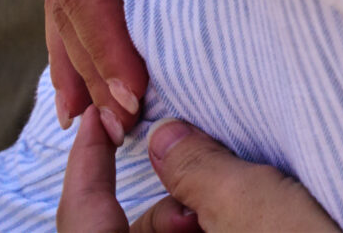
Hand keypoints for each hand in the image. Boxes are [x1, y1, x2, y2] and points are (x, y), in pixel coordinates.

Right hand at [47, 0, 155, 136]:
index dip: (106, 45)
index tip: (134, 91)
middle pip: (72, 9)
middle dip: (93, 71)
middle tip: (122, 123)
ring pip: (65, 13)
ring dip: (74, 69)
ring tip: (82, 121)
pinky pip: (75, 8)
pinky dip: (75, 48)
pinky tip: (76, 90)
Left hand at [57, 115, 336, 232]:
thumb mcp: (250, 200)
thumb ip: (196, 167)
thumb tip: (165, 137)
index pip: (82, 220)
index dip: (82, 167)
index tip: (96, 120)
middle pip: (130, 232)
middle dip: (170, 200)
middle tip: (224, 184)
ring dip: (201, 216)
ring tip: (255, 207)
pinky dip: (217, 227)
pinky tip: (260, 221)